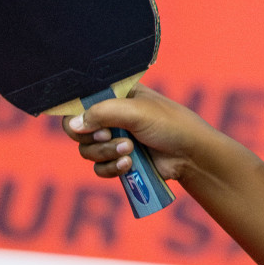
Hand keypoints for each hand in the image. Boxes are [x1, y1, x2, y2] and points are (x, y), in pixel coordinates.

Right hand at [62, 85, 206, 182]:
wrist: (191, 155)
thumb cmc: (169, 124)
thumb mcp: (136, 112)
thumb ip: (102, 113)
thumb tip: (72, 125)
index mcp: (115, 96)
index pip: (81, 102)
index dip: (79, 115)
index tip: (92, 124)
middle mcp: (111, 117)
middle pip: (78, 130)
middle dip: (93, 138)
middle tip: (109, 137)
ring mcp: (115, 140)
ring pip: (87, 151)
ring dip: (106, 154)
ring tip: (129, 151)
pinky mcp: (119, 161)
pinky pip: (99, 168)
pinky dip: (110, 169)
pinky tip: (128, 165)